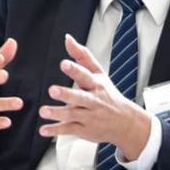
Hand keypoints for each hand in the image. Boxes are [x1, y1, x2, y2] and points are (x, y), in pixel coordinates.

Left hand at [37, 34, 151, 159]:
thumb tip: (67, 38)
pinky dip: (55, 130)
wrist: (125, 123)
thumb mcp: (98, 73)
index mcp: (96, 85)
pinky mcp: (84, 130)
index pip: (85, 76)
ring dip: (57, 113)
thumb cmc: (108, 94)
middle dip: (66, 94)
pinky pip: (68, 130)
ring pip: (72, 115)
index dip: (75, 70)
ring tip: (43, 111)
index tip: (64, 63)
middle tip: (53, 89)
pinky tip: (43, 130)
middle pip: (79, 97)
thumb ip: (82, 55)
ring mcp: (88, 117)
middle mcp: (93, 101)